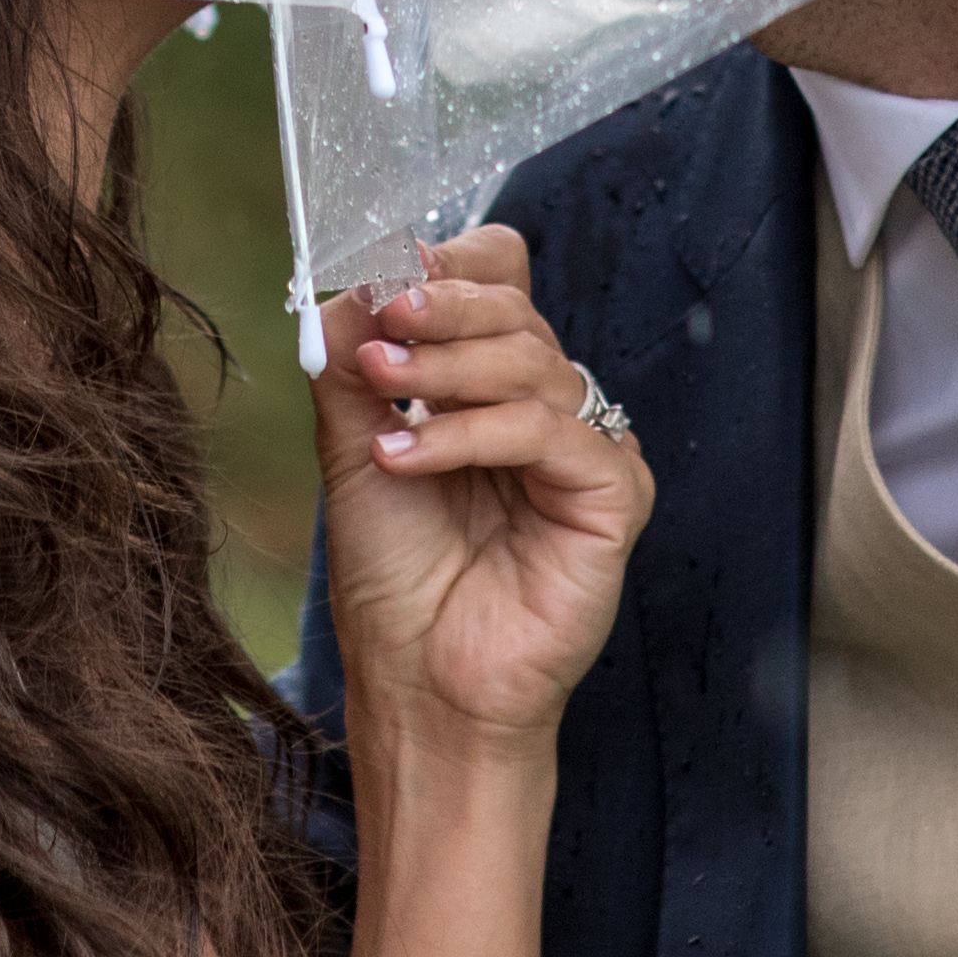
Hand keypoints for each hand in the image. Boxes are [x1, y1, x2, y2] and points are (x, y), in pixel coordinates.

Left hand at [310, 228, 655, 756]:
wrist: (420, 688)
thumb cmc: (396, 583)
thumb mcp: (355, 453)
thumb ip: (353, 369)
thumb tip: (344, 287)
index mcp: (492, 389)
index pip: (502, 283)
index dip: (452, 268)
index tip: (387, 282)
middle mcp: (547, 410)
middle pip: (518, 311)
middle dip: (441, 311)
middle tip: (382, 333)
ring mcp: (585, 451)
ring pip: (533, 362)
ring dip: (444, 371)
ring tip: (381, 397)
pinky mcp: (614, 496)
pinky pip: (549, 431)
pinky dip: (471, 434)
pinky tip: (408, 459)